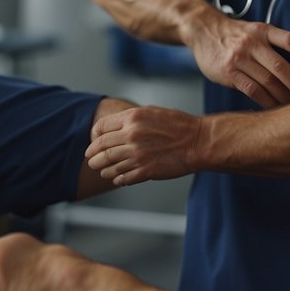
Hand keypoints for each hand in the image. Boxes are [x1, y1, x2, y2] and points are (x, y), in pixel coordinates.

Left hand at [85, 106, 202, 185]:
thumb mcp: (151, 112)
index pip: (101, 127)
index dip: (94, 136)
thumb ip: (131, 119)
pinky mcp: (145, 170)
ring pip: (109, 164)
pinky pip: (123, 177)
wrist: (199, 142)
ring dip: (103, 169)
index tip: (93, 141)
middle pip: (101, 147)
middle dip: (93, 155)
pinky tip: (116, 179)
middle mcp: (131, 135)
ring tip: (101, 171)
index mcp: (132, 118)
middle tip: (90, 159)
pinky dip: (117, 178)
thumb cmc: (179, 125)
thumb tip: (115, 127)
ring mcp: (137, 154)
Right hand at [187, 16, 289, 106]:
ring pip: (268, 80)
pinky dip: (266, 100)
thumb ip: (273, 43)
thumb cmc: (233, 34)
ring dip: (284, 95)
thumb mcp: (255, 30)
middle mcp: (252, 43)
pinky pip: (252, 90)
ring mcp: (239, 58)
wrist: (203, 30)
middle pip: (281, 66)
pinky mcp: (228, 72)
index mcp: (263, 30)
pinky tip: (274, 106)